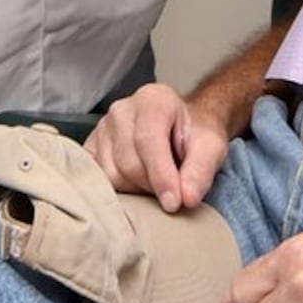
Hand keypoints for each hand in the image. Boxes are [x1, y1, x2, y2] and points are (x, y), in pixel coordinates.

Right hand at [88, 82, 228, 212]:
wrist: (181, 127)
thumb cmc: (194, 135)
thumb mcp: (211, 148)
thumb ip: (201, 171)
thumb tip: (187, 198)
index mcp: (153, 99)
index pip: (149, 140)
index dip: (161, 175)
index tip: (174, 202)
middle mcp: (122, 110)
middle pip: (129, 162)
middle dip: (152, 186)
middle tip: (172, 192)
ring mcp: (102, 128)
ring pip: (111, 174)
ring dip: (136, 189)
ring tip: (154, 182)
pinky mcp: (91, 147)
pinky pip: (98, 178)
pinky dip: (116, 190)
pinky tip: (134, 187)